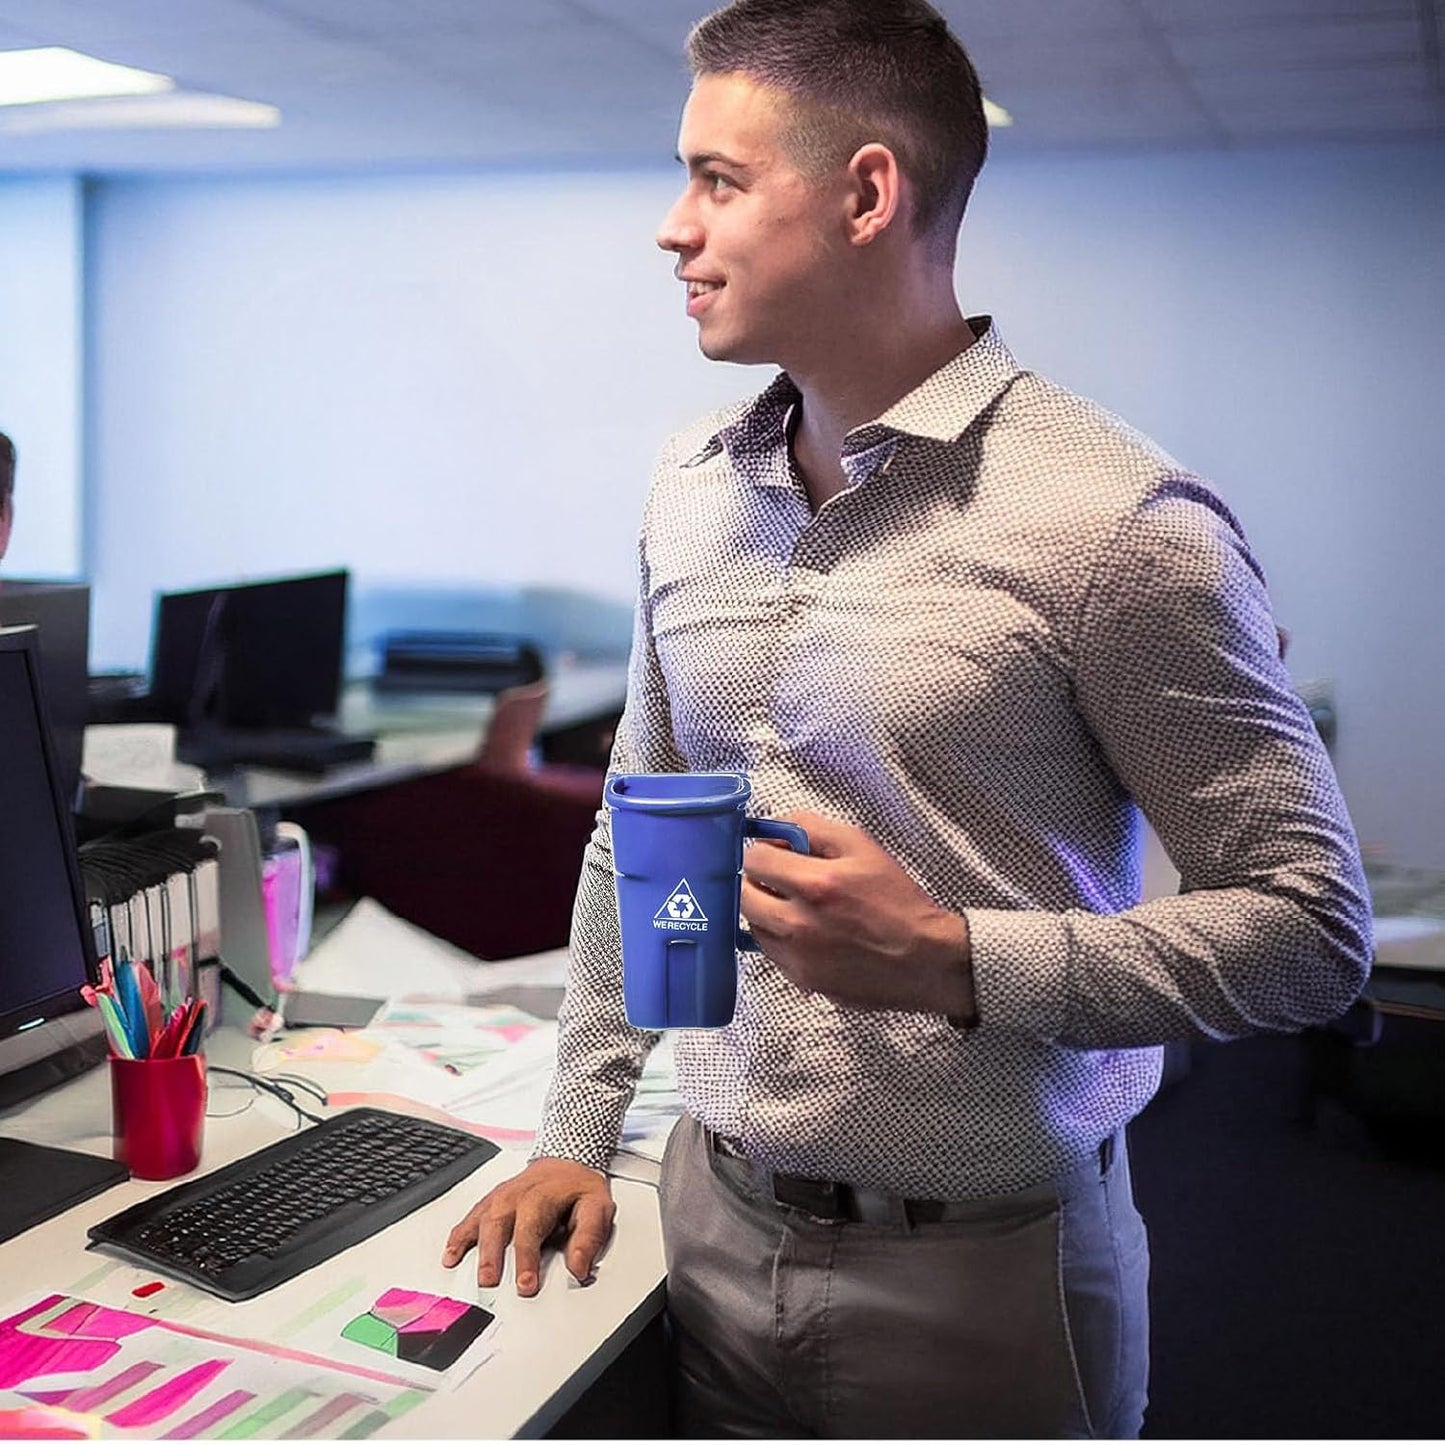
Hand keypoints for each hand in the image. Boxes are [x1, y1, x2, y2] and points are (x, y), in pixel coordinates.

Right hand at [442, 1157, 614, 1296]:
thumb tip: (579, 1267)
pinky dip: (458, 1235)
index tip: (526, 1284)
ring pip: (481, 1218)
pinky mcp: (491, 1202)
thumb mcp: (597, 1208)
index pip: (531, 1230)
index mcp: (542, 1197)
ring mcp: (501, 1197)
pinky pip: (471, 1217)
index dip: (527, 1259)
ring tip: (457, 1264)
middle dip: (492, 1252)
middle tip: (489, 1280)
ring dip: (469, 1242)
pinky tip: (450, 1254)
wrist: (568, 1160)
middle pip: (499, 1223)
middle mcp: (517, 1195)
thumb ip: (588, 1237)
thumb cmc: (580, 1188)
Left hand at [741, 811, 973, 1017]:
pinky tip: (807, 932)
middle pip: (744, 894)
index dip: (764, 850)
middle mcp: (799, 925)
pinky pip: (770, 952)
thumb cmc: (897, 900)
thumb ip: (812, 828)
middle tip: (782, 878)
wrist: (924, 959)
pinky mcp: (801, 980)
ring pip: (753, 924)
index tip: (777, 853)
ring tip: (798, 906)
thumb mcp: (862, 847)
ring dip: (766, 909)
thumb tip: (773, 827)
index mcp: (816, 885)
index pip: (754, 859)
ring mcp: (797, 957)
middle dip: (759, 880)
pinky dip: (779, 937)